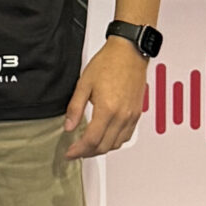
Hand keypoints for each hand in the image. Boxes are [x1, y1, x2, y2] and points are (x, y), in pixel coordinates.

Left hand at [63, 36, 147, 161]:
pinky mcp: (137, 114)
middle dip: (88, 153)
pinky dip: (114, 142)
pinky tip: (105, 137)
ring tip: (88, 146)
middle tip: (76, 152)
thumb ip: (75, 108)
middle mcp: (122, 116)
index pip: (91, 140)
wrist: (129, 52)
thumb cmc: (108, 62)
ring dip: (101, 149)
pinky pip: (126, 136)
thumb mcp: (84, 83)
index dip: (78, 151)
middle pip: (104, 146)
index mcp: (107, 109)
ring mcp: (131, 116)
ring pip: (116, 144)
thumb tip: (68, 126)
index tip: (69, 153)